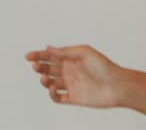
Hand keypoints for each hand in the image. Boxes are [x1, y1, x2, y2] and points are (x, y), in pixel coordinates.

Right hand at [25, 45, 145, 111]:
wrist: (117, 85)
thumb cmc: (104, 66)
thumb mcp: (84, 52)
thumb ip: (65, 51)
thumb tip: (48, 48)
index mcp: (71, 58)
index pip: (50, 56)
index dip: (38, 55)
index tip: (28, 56)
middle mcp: (69, 71)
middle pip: (48, 68)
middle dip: (39, 67)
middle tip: (36, 66)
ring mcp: (70, 85)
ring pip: (50, 83)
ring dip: (44, 80)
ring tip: (45, 78)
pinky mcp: (73, 98)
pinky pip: (57, 98)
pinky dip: (52, 94)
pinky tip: (53, 89)